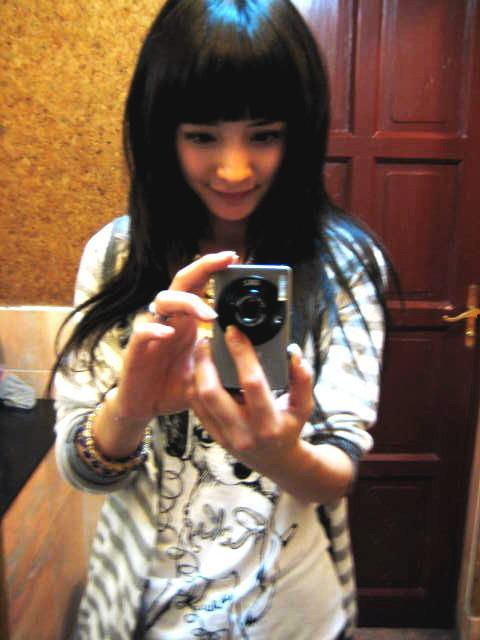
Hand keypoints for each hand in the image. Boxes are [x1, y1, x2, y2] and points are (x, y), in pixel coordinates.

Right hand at [113, 251, 238, 419]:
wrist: (145, 407)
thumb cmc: (176, 385)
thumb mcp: (209, 371)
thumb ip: (226, 357)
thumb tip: (256, 353)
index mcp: (187, 320)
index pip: (199, 284)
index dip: (213, 268)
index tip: (235, 259)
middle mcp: (170, 320)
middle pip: (182, 281)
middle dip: (203, 267)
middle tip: (225, 261)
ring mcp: (152, 332)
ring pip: (163, 300)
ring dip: (187, 302)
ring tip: (210, 314)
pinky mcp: (136, 351)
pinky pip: (142, 333)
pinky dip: (154, 330)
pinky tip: (169, 334)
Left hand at [187, 325, 313, 476]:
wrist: (276, 461)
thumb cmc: (289, 428)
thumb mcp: (304, 406)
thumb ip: (302, 379)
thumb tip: (293, 352)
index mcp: (268, 425)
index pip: (252, 382)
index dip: (241, 353)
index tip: (233, 332)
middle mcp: (243, 433)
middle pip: (212, 392)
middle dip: (205, 362)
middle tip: (206, 340)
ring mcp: (224, 436)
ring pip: (198, 399)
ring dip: (195, 371)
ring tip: (201, 351)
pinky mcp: (213, 435)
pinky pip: (195, 407)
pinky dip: (193, 385)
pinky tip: (199, 369)